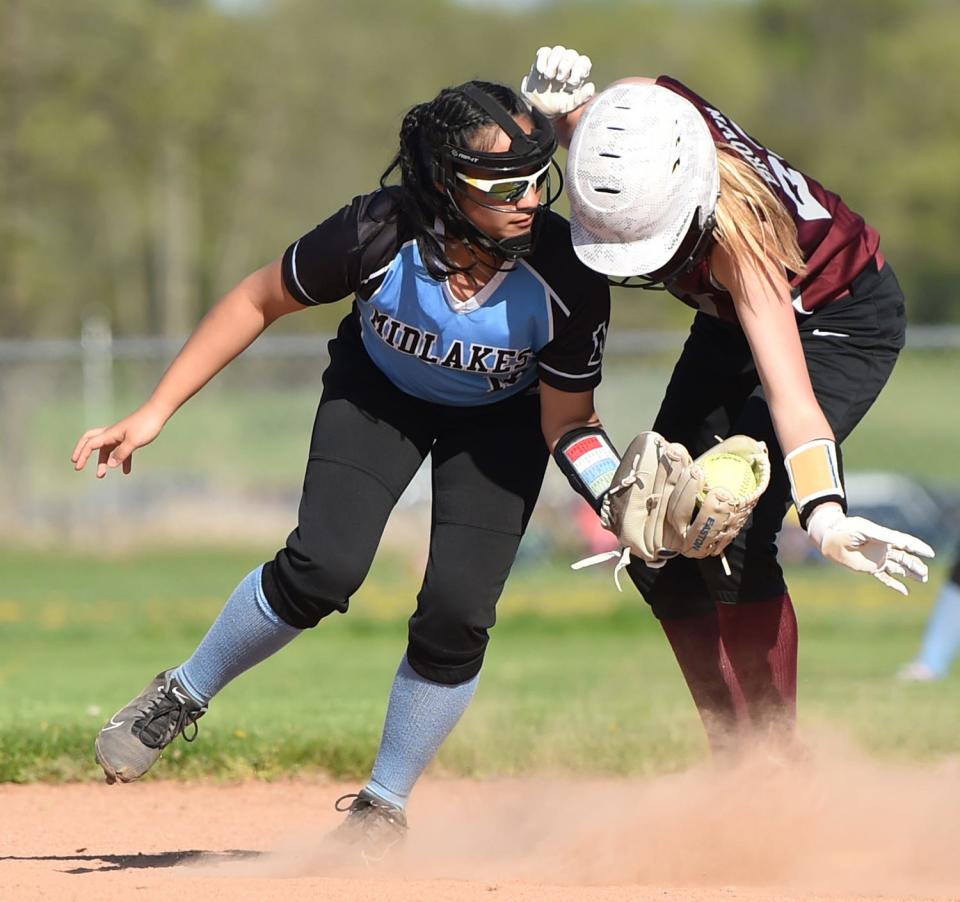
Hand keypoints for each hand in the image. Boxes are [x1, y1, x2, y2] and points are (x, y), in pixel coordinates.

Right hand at [71, 403, 167, 477]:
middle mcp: (112, 434)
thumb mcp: (133, 441)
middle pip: (91, 442)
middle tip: (78, 464)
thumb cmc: (146, 425)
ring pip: (107, 449)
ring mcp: (120, 436)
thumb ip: (122, 453)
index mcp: (109, 434)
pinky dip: (121, 460)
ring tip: (102, 475)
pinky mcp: (130, 438)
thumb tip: (110, 465)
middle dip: (84, 453)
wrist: (158, 412)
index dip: (82, 455)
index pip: (90, 445)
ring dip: (103, 461)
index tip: (78, 467)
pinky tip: (126, 471)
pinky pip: (121, 451)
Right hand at [520, 45, 594, 118]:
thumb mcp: (569, 106)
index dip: (579, 69)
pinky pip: (544, 52)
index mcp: (577, 74)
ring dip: (554, 63)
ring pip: (559, 50)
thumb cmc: (557, 105)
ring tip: (548, 77)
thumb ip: (581, 98)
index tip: (571, 83)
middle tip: (559, 80)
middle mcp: (568, 64)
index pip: (584, 62)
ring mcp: (555, 60)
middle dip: (566, 66)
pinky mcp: (543, 59)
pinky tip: (541, 72)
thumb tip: (591, 87)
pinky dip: (543, 61)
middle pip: (571, 55)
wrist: (538, 107)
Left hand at [807, 506, 934, 595]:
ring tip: (923, 579)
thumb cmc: (846, 529)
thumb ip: (882, 536)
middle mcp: (884, 548)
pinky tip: (905, 591)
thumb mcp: (864, 530)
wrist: (830, 537)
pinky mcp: (870, 568)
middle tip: (924, 574)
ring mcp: (878, 559)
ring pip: (899, 568)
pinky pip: (885, 578)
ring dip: (910, 573)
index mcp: (884, 537)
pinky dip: (895, 584)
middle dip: (916, 565)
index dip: (918, 547)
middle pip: (905, 558)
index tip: (930, 553)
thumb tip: (901, 542)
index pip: (905, 543)